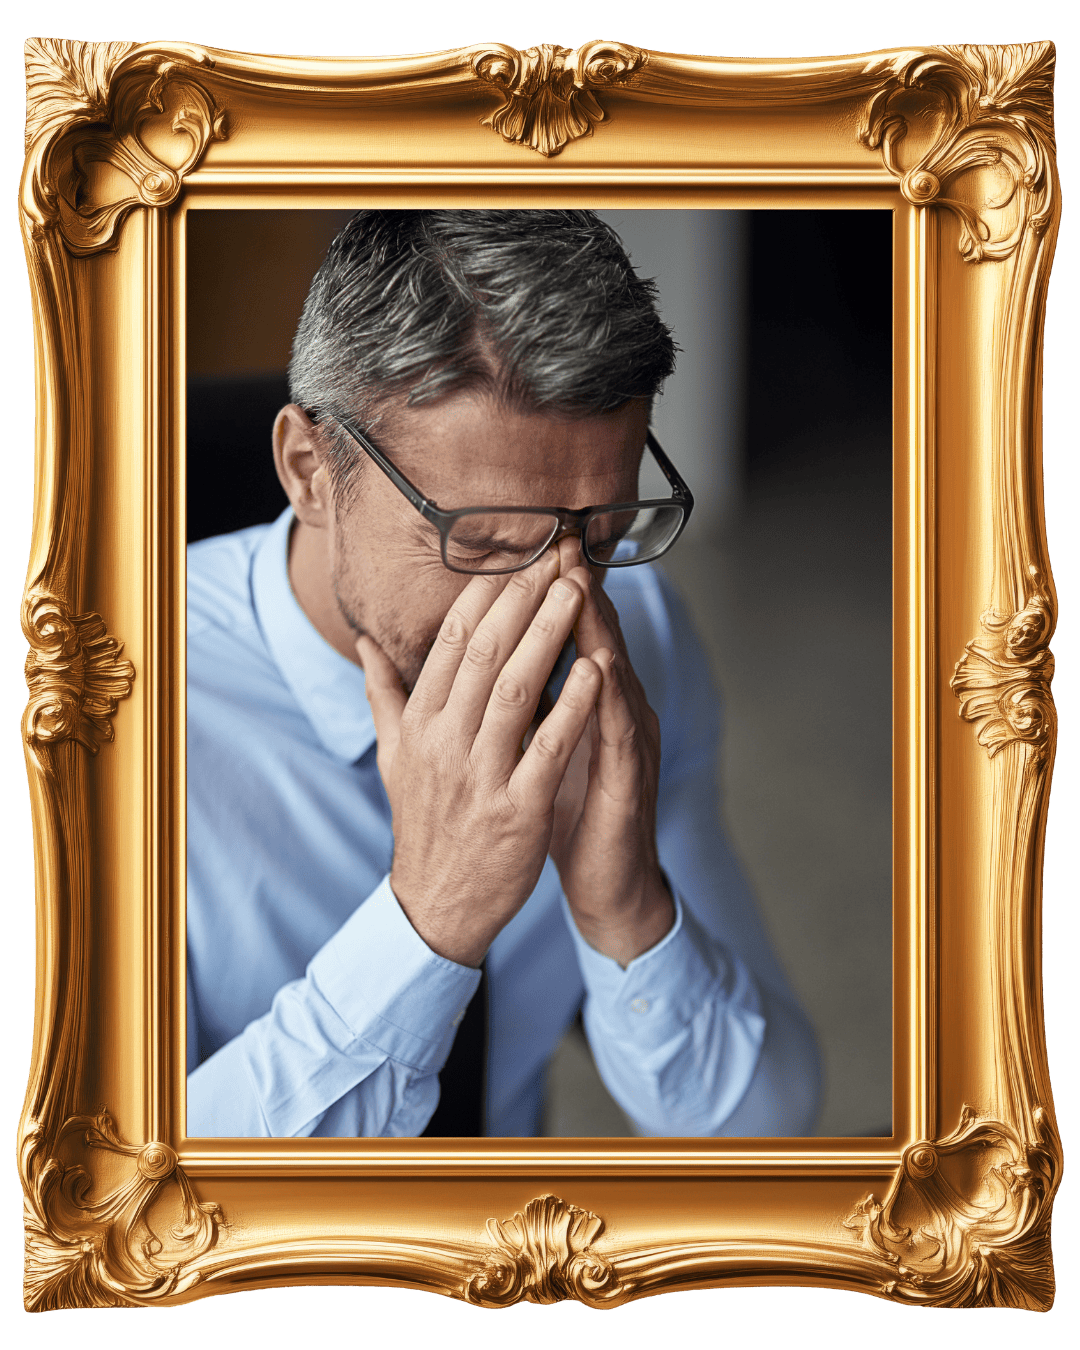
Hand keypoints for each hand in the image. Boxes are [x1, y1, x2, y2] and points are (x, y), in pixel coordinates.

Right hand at [358, 544, 601, 967]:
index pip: (450, 644)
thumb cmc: (425, 823)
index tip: (514, 555)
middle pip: (484, 654)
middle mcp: (443, 743)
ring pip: (515, 690)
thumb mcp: (394, 757)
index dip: (484, 595)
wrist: (438, 904)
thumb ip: (385, 694)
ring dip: (548, 635)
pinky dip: (572, 706)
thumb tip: (367, 640)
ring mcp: (480, 776)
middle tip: (554, 555)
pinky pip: (548, 748)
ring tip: (576, 591)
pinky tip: (596, 671)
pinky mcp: (518, 809)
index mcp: (419, 725)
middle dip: (521, 598)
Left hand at [547, 552, 674, 966]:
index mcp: (588, 703)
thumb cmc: (572, 813)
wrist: (611, 884)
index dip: (548, 591)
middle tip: (559, 540)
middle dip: (574, 590)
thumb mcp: (540, 750)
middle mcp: (614, 712)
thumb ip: (524, 703)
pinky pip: (620, 732)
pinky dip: (609, 698)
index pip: (569, 634)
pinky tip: (601, 668)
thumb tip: (489, 661)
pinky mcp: (631, 780)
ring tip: (578, 584)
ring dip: (597, 629)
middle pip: (597, 638)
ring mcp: (627, 742)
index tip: (528, 544)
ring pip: (613, 674)